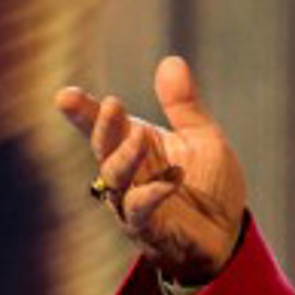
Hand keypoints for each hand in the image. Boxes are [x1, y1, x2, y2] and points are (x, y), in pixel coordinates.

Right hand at [55, 55, 247, 281]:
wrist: (228, 233)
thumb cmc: (209, 185)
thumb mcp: (203, 138)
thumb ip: (184, 105)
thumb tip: (171, 60)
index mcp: (136, 148)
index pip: (103, 128)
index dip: (84, 112)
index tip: (66, 95)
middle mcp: (128, 175)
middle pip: (104, 150)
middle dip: (102, 128)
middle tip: (112, 105)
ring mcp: (134, 204)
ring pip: (114, 181)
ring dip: (124, 158)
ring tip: (141, 138)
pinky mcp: (151, 230)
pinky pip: (140, 212)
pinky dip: (154, 193)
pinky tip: (175, 177)